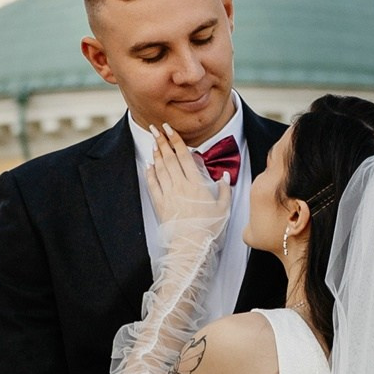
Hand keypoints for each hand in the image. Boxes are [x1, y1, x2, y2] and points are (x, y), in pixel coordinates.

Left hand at [146, 121, 229, 236]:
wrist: (191, 246)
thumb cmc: (208, 229)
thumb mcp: (223, 208)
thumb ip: (225, 190)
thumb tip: (225, 176)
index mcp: (196, 184)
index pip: (184, 156)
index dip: (176, 141)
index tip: (170, 129)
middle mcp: (180, 186)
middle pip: (169, 158)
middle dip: (162, 141)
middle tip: (156, 128)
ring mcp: (168, 194)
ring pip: (160, 169)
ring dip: (156, 154)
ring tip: (153, 143)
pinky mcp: (160, 204)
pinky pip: (153, 185)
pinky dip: (150, 173)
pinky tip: (149, 166)